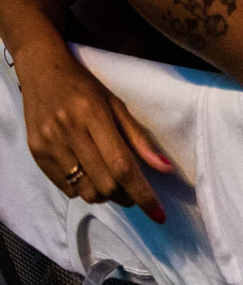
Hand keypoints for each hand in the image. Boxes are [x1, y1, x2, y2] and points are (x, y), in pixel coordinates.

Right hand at [17, 46, 173, 221]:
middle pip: (105, 183)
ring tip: (113, 180)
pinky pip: (65, 188)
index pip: (123, 165)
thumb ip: (139, 137)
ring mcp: (48, 144)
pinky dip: (83, 189)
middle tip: (136, 192)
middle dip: (127, 196)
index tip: (158, 213)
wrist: (42, 71)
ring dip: (106, 194)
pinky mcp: (36, 153)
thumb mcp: (117, 103)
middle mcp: (68, 132)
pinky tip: (89, 173)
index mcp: (93, 115)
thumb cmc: (86, 85)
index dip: (143, 193)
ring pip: (85, 191)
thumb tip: (164, 168)